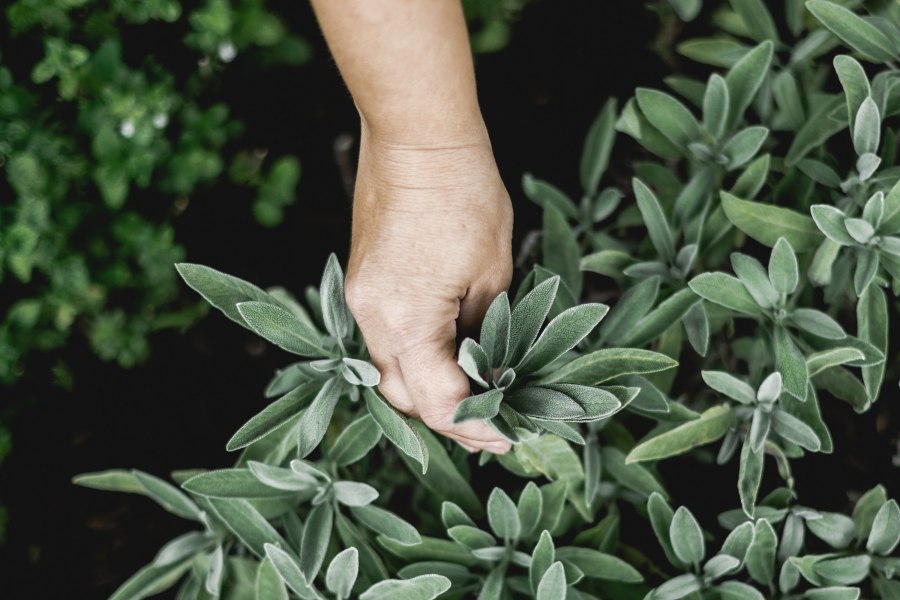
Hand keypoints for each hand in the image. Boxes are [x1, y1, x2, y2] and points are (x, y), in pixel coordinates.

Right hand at [345, 124, 513, 453]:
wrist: (416, 138)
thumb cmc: (464, 193)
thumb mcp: (493, 271)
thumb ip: (484, 330)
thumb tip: (485, 366)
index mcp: (405, 321)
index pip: (438, 402)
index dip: (476, 426)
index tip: (507, 436)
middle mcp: (371, 319)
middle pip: (403, 397)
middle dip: (449, 419)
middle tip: (493, 427)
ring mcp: (360, 301)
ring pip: (389, 372)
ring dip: (428, 392)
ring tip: (473, 399)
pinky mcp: (362, 285)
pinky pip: (383, 341)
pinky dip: (415, 360)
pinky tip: (447, 359)